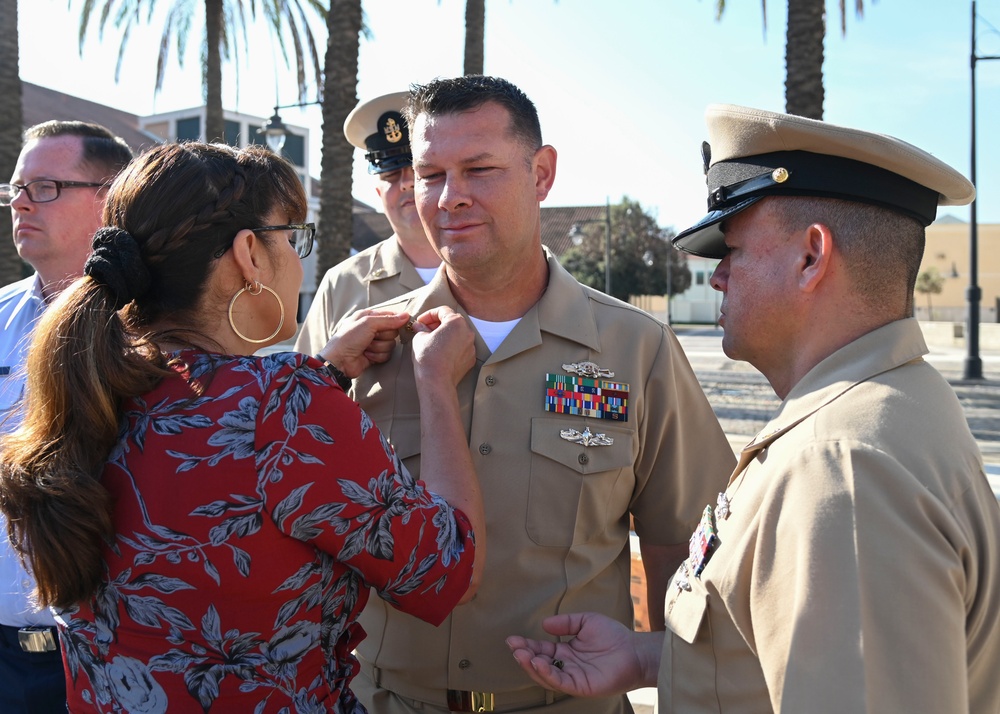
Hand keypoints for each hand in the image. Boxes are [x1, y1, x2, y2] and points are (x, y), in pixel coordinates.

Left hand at [318, 309, 409, 377]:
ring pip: (390, 344)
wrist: (339, 361)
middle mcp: (372, 328)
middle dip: (383, 336)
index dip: (395, 321)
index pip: (390, 316)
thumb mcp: (368, 324)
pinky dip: (377, 356)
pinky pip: (387, 355)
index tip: (399, 324)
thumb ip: (388, 320)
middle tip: (372, 337)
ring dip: (378, 347)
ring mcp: (374, 342)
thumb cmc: (349, 338)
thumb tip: (406, 316)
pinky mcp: (375, 355)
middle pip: (393, 331)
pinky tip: (366, 355)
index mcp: (368, 316)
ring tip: (366, 348)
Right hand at [410, 306, 475, 387]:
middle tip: (425, 330)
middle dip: (437, 324)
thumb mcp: (419, 338)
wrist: (437, 381)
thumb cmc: (428, 357)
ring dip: (446, 335)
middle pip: (452, 321)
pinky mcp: (471, 358)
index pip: (442, 311)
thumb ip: (421, 329)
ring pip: (458, 335)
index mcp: (456, 322)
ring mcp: (471, 346)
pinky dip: (452, 347)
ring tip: (432, 341)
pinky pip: (461, 347)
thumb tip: (419, 326)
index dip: (428, 315)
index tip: (420, 322)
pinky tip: (441, 353)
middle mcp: (467, 332)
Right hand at [506, 613, 657, 697]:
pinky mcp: (581, 686)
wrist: (635, 651)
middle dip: (524, 656)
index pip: (541, 650)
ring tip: (521, 655)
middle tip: (513, 647)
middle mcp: (567, 666)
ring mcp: (573, 677)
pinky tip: (538, 663)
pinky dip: (547, 674)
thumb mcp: (585, 621)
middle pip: (539, 663)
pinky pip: (560, 682)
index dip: (527, 645)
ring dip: (532, 666)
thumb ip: (565, 623)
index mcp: (566, 651)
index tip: (512, 639)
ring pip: (546, 675)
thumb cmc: (614, 635)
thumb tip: (544, 624)